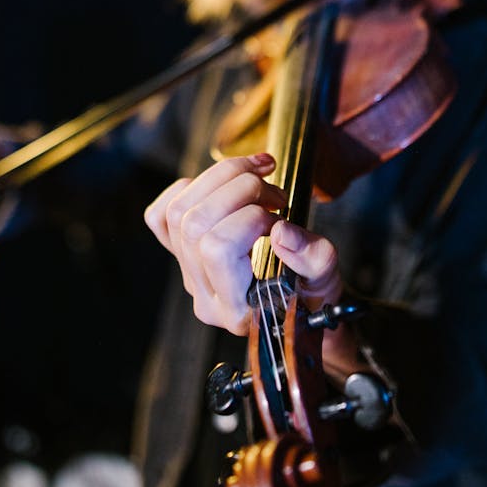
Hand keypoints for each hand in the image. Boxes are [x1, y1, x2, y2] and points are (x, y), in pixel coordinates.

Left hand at [144, 153, 342, 336]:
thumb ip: (314, 259)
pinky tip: (221, 188)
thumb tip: (281, 232)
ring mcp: (188, 274)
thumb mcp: (327, 281)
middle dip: (237, 189)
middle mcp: (205, 293)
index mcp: (237, 308)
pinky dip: (188, 190)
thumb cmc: (312, 297)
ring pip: (178, 211)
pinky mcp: (181, 255)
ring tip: (257, 177)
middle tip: (275, 193)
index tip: (281, 217)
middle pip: (195, 222)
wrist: (300, 308)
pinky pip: (160, 216)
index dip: (251, 219)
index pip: (218, 249)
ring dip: (219, 179)